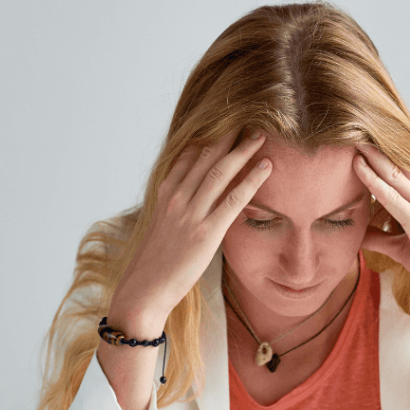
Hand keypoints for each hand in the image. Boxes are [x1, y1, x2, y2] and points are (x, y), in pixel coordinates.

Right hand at [109, 130, 272, 333]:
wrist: (143, 291)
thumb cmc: (154, 263)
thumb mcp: (162, 225)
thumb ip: (177, 207)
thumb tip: (195, 196)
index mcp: (165, 193)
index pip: (188, 154)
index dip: (208, 136)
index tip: (225, 121)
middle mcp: (176, 197)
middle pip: (206, 156)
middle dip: (228, 135)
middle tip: (248, 119)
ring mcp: (190, 213)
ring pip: (220, 171)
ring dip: (243, 150)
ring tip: (261, 135)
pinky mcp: (206, 232)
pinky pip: (233, 199)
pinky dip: (251, 180)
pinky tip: (266, 167)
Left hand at [354, 147, 409, 353]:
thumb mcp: (401, 248)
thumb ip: (380, 238)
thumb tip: (357, 234)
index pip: (401, 171)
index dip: (381, 155)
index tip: (361, 140)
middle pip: (396, 165)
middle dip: (375, 147)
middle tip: (352, 127)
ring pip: (393, 174)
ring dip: (371, 156)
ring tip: (351, 137)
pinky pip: (391, 197)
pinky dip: (373, 180)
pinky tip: (358, 168)